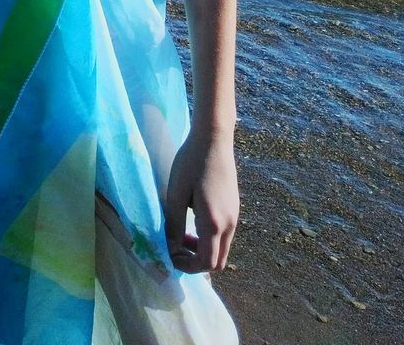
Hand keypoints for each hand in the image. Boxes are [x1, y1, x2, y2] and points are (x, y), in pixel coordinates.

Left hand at [164, 128, 238, 273]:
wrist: (213, 138)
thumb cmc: (191, 162)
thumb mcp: (176, 193)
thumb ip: (174, 224)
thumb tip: (169, 246)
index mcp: (214, 223)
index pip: (206, 263)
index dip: (186, 265)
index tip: (169, 252)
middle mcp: (229, 224)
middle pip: (217, 261)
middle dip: (195, 262)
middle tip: (175, 247)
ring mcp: (234, 216)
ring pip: (222, 248)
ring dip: (202, 249)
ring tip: (181, 234)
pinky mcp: (234, 208)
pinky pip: (224, 235)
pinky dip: (209, 238)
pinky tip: (192, 220)